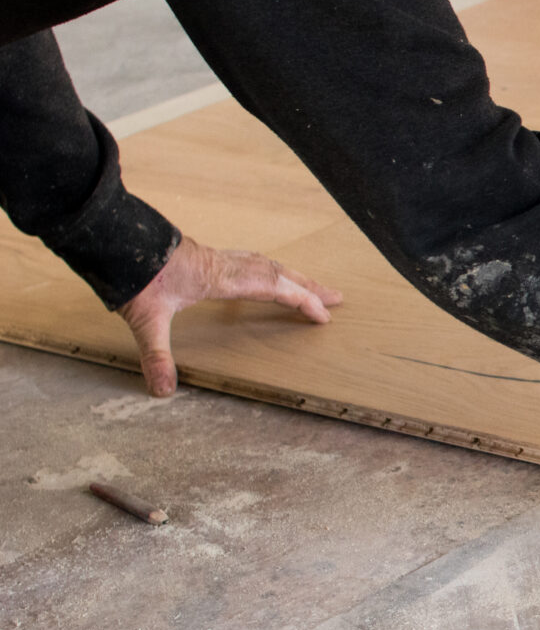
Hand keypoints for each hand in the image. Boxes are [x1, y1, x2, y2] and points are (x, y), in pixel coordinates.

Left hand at [117, 234, 344, 396]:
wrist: (113, 240)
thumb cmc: (133, 275)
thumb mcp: (145, 320)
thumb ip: (157, 355)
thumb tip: (163, 390)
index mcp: (221, 278)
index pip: (274, 288)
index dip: (302, 301)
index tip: (324, 315)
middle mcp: (225, 265)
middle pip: (279, 272)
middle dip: (309, 286)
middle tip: (336, 296)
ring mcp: (216, 257)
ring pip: (266, 263)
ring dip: (291, 275)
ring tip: (309, 285)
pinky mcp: (205, 255)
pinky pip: (249, 261)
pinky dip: (267, 269)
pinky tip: (263, 277)